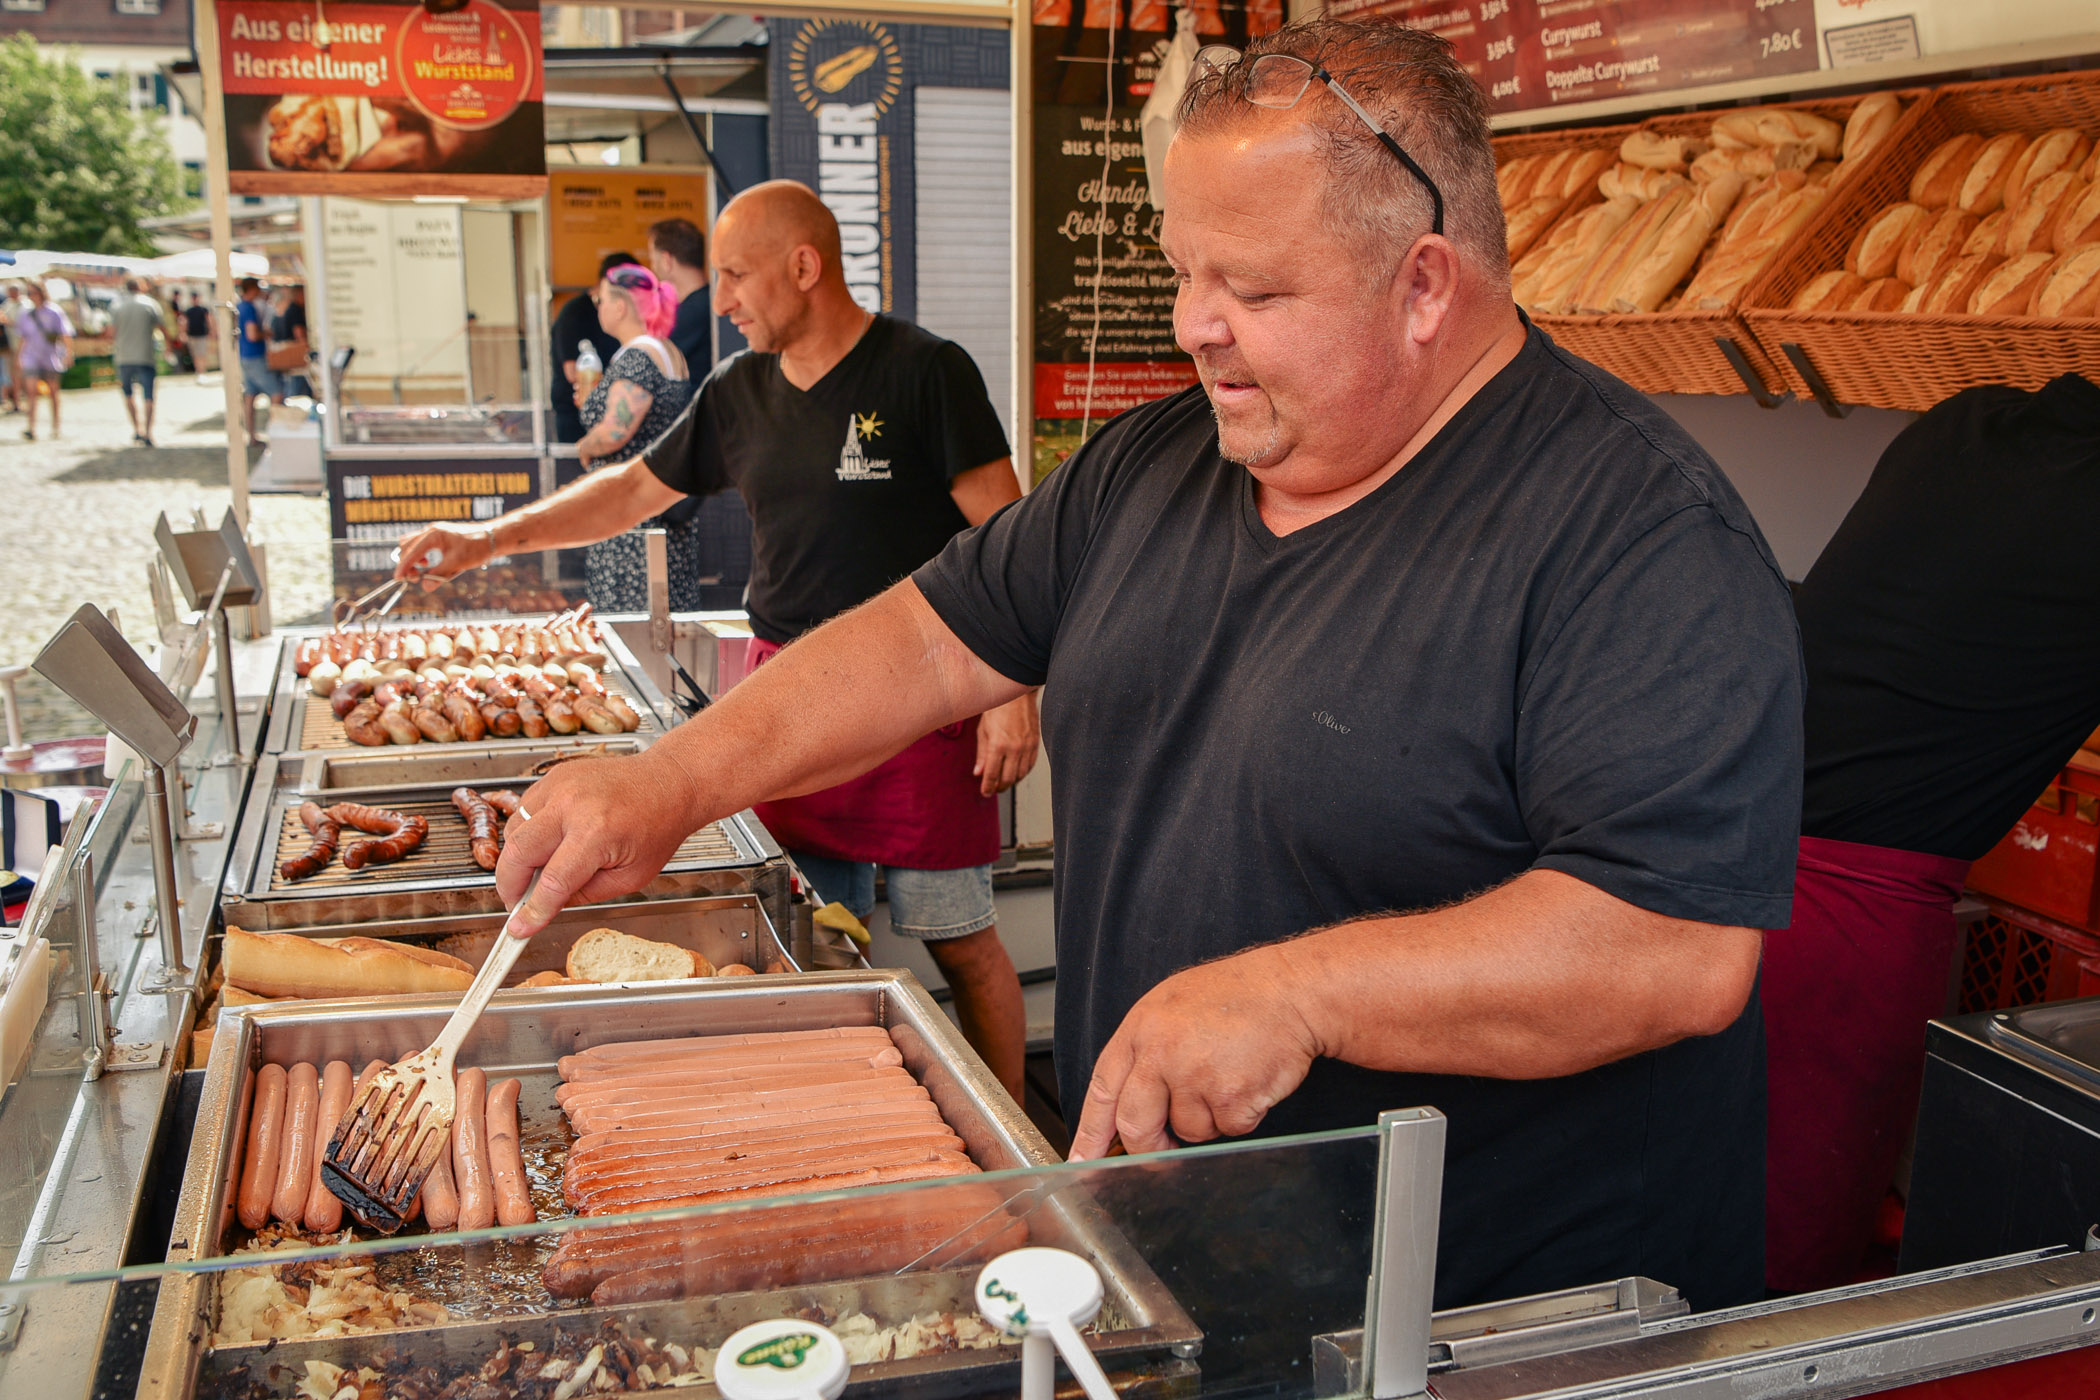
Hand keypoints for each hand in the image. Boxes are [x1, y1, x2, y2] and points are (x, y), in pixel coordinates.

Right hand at [393, 522, 492, 591]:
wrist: (493, 538)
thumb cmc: (477, 549)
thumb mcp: (457, 564)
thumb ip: (439, 575)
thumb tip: (425, 587)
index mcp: (433, 535)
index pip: (411, 552)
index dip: (403, 567)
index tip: (398, 579)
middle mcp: (431, 531)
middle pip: (407, 546)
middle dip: (407, 563)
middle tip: (415, 578)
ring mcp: (435, 532)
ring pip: (413, 543)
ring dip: (413, 557)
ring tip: (424, 569)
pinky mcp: (440, 536)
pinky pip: (423, 544)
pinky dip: (421, 555)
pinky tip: (430, 564)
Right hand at [494, 750, 709, 937]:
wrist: (668, 782)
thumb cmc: (658, 826)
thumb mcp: (631, 876)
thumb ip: (585, 894)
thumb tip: (547, 906)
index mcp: (597, 831)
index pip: (552, 882)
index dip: (532, 911)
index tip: (520, 927)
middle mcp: (573, 804)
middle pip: (517, 853)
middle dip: (509, 886)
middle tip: (517, 903)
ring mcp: (560, 785)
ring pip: (513, 830)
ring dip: (516, 859)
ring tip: (537, 874)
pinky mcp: (554, 777)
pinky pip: (523, 811)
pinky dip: (525, 833)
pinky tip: (546, 845)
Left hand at [973, 692, 1039, 795]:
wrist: (1016, 695)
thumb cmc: (998, 708)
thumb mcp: (983, 731)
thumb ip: (982, 755)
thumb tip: (978, 772)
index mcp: (998, 745)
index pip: (992, 774)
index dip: (988, 787)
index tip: (985, 792)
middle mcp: (1014, 748)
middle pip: (1008, 779)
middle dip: (1000, 787)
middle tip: (994, 789)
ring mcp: (1027, 747)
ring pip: (1021, 775)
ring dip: (1011, 781)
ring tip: (1004, 781)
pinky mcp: (1035, 744)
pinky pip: (1030, 765)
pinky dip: (1022, 772)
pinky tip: (1016, 772)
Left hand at [1068, 946, 1322, 1159]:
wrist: (1292, 989)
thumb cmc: (1238, 996)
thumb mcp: (1172, 1007)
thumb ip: (1146, 1051)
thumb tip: (1127, 1104)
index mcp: (1141, 1029)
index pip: (1102, 1089)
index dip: (1090, 1132)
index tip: (1081, 1160)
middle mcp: (1161, 1052)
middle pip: (1135, 1126)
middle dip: (1150, 1145)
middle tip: (1165, 1145)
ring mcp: (1195, 1076)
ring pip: (1188, 1132)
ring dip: (1209, 1119)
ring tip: (1227, 1076)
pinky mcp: (1230, 1098)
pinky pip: (1227, 1131)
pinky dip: (1242, 1116)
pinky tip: (1249, 1080)